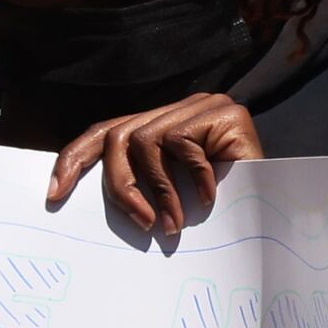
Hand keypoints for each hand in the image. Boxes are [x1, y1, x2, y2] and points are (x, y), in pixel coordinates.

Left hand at [52, 93, 261, 236]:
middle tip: (140, 223)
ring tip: (173, 223)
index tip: (54, 195)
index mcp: (157, 126)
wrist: (272, 204)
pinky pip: (180, 143)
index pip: (104, 132)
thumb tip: (71, 197)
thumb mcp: (162, 197)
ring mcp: (201, 105)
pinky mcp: (223, 110)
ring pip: (144, 140)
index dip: (74, 159)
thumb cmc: (216, 208)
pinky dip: (189, 178)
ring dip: (157, 191)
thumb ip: (132, 185)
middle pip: (118, 137)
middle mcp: (176, 109)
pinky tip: (207, 200)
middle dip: (120, 185)